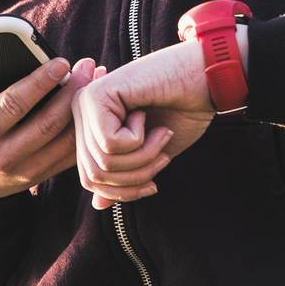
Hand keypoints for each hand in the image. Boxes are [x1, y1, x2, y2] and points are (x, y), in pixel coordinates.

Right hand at [0, 55, 100, 199]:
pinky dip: (87, 131)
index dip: (39, 83)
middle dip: (71, 92)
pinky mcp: (42, 176)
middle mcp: (2, 156)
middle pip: (46, 123)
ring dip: (84, 110)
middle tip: (87, 65)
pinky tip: (96, 106)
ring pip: (64, 141)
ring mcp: (25, 171)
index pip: (13, 105)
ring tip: (96, 79)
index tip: (60, 61)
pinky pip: (70, 155)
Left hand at [71, 38, 216, 208]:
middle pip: (94, 176)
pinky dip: (140, 140)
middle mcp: (80, 112)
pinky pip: (110, 144)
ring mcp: (84, 102)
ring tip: (160, 134)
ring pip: (103, 163)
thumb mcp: (149, 154)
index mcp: (90, 126)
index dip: (124, 192)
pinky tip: (148, 117)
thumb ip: (122, 175)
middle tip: (163, 154)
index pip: (90, 180)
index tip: (153, 183)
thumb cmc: (181, 112)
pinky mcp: (96, 95)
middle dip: (136, 177)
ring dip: (143, 158)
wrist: (204, 79)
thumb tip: (96, 206)